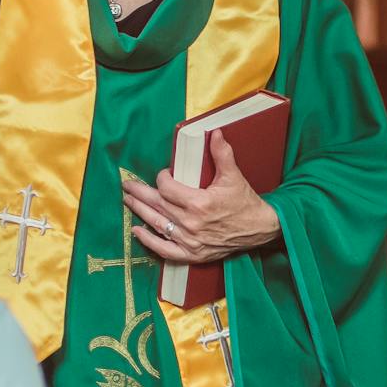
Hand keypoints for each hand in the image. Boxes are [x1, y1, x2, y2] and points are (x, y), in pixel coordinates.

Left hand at [123, 131, 280, 264]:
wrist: (259, 229)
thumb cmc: (245, 202)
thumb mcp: (233, 176)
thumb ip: (222, 154)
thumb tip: (215, 133)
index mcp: (199, 202)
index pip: (167, 188)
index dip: (161, 178)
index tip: (163, 174)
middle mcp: (191, 223)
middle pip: (157, 205)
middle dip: (140, 194)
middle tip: (127, 186)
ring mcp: (190, 240)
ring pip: (157, 224)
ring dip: (140, 212)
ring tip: (128, 202)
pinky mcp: (192, 253)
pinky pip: (165, 250)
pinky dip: (149, 242)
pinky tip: (137, 232)